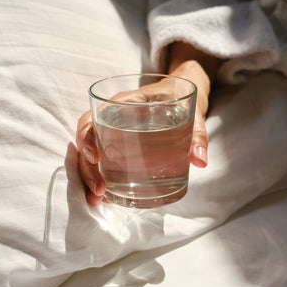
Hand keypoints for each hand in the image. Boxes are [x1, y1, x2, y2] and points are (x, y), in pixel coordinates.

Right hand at [76, 43, 221, 204]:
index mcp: (126, 102)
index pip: (96, 115)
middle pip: (89, 139)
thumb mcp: (193, 111)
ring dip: (90, 175)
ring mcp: (115, 128)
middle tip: (99, 190)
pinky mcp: (120, 140)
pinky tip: (106, 196)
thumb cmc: (181, 94)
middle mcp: (114, 115)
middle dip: (87, 167)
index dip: (88, 136)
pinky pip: (104, 155)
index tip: (94, 158)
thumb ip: (198, 134)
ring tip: (97, 199)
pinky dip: (101, 174)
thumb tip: (200, 161)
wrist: (181, 87)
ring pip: (93, 150)